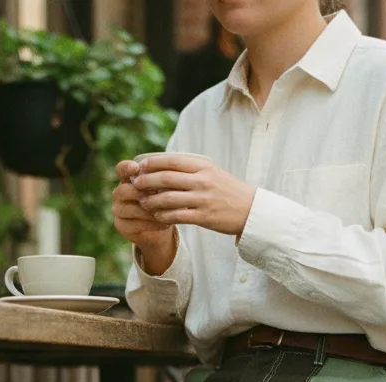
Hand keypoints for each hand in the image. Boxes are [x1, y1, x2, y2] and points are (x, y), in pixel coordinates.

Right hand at [112, 160, 177, 274]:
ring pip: (131, 209)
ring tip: (167, 211)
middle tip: (159, 194)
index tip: (136, 168)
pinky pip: (136, 224)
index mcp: (127, 179)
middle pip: (124, 190)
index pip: (121, 169)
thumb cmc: (163, 201)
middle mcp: (119, 193)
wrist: (159, 226)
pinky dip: (152, 223)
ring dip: (150, 209)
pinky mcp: (122, 226)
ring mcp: (118, 210)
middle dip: (142, 192)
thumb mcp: (165, 188)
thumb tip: (174, 174)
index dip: (127, 168)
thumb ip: (163, 181)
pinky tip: (165, 223)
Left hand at [131, 155, 256, 236]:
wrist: (250, 210)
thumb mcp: (212, 172)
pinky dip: (163, 216)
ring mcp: (203, 199)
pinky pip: (177, 216)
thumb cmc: (228, 190)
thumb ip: (191, 168)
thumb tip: (165, 165)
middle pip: (166, 178)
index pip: (172, 160)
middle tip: (134, 184)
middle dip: (146, 181)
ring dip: (151, 201)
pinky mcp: (204, 217)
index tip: (140, 166)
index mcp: (203, 166)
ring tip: (142, 202)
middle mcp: (202, 181)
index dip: (152, 163)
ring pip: (168, 198)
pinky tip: (156, 216)